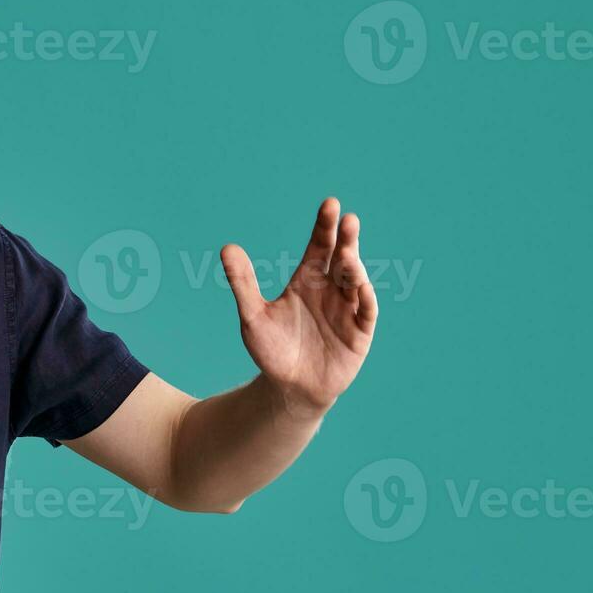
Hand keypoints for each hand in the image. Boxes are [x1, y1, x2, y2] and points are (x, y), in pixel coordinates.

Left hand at [220, 198, 377, 419]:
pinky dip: (365, 299)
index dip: (325, 226)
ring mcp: (348, 310)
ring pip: (355, 281)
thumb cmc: (271, 350)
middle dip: (345, 239)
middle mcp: (331, 290)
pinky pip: (366, 312)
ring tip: (348, 254)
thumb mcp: (253, 316)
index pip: (319, 246)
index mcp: (307, 280)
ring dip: (354, 266)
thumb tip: (227, 247)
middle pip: (341, 258)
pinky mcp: (359, 333)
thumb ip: (243, 282)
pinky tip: (360, 287)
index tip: (330, 204)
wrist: (289, 388)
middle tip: (348, 219)